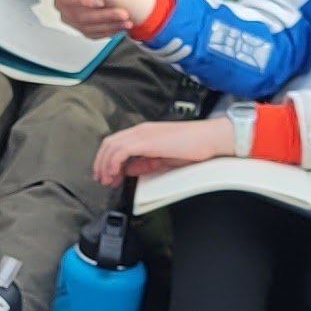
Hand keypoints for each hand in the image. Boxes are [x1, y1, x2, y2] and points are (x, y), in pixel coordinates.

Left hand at [93, 114, 232, 183]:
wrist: (208, 139)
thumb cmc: (193, 147)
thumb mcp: (164, 158)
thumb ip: (146, 163)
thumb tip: (131, 169)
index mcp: (144, 132)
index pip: (116, 142)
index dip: (106, 159)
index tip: (107, 175)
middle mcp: (140, 130)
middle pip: (109, 143)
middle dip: (101, 163)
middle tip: (102, 180)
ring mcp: (142, 133)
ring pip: (111, 146)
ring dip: (105, 165)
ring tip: (107, 180)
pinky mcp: (145, 140)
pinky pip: (121, 151)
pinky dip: (113, 163)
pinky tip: (115, 174)